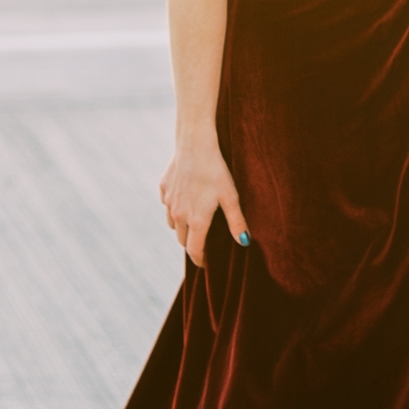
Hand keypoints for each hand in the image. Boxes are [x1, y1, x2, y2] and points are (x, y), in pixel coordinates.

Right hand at [160, 142, 249, 263]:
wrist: (195, 144)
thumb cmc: (216, 170)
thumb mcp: (231, 196)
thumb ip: (237, 222)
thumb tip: (244, 243)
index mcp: (196, 220)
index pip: (194, 250)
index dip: (200, 259)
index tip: (204, 263)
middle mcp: (178, 215)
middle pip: (182, 240)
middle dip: (191, 244)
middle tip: (203, 242)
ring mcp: (169, 202)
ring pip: (172, 224)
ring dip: (181, 227)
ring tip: (194, 221)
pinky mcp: (163, 189)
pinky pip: (167, 206)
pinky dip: (174, 208)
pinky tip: (185, 199)